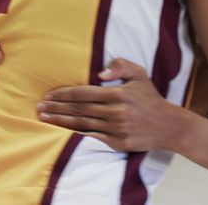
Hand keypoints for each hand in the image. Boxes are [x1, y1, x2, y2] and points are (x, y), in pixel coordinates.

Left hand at [37, 58, 186, 152]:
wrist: (168, 126)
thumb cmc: (150, 98)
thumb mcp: (140, 74)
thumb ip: (121, 66)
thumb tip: (100, 73)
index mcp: (118, 94)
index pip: (84, 93)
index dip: (64, 94)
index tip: (49, 95)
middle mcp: (115, 111)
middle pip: (79, 109)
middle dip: (56, 108)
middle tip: (39, 107)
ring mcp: (116, 128)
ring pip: (82, 124)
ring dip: (60, 121)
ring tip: (44, 118)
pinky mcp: (117, 142)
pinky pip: (92, 137)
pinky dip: (76, 134)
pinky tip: (62, 131)